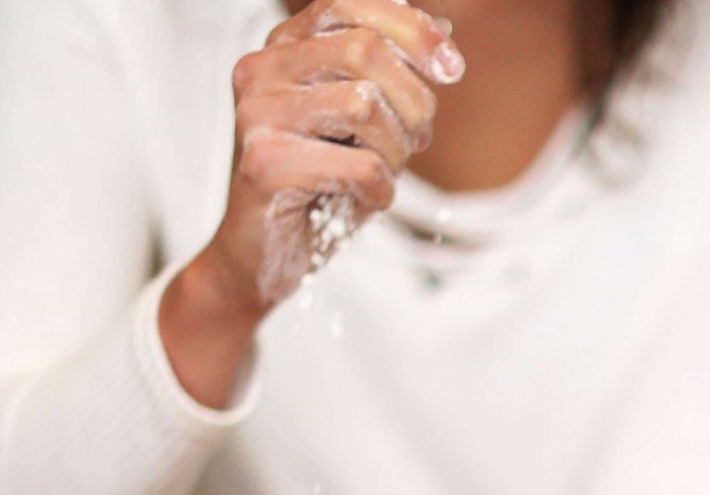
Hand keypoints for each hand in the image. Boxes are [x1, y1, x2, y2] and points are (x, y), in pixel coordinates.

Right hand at [194, 0, 461, 314]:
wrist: (262, 254)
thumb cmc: (316, 185)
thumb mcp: (360, 123)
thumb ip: (391, 74)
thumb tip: (443, 32)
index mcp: (282, 48)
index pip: (349, 6)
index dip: (411, 30)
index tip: (452, 69)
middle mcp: (260, 69)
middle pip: (364, 50)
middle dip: (413, 100)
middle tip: (417, 140)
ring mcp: (256, 115)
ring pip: (365, 105)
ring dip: (396, 150)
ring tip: (384, 171)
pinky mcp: (264, 164)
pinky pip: (359, 166)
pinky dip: (380, 190)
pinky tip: (365, 199)